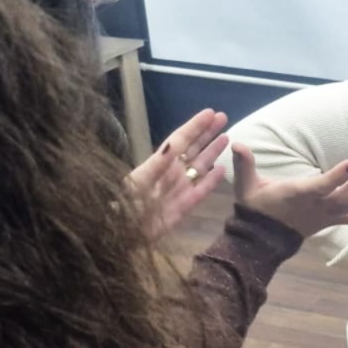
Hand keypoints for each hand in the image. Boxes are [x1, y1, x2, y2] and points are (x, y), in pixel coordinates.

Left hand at [126, 109, 229, 242]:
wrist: (122, 234)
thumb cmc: (124, 206)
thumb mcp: (136, 183)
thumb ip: (156, 165)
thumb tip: (172, 145)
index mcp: (158, 164)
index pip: (180, 140)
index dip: (195, 126)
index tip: (211, 112)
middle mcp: (171, 173)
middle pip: (193, 148)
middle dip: (207, 133)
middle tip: (223, 117)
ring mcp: (179, 189)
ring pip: (200, 166)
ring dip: (213, 152)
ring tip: (226, 138)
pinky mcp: (185, 208)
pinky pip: (201, 191)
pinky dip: (212, 181)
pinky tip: (223, 170)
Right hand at [229, 143, 347, 237]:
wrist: (262, 238)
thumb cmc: (255, 207)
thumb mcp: (246, 185)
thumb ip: (245, 164)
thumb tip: (237, 144)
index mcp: (298, 194)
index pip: (322, 185)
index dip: (338, 175)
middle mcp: (316, 206)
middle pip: (342, 195)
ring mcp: (325, 215)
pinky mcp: (330, 220)